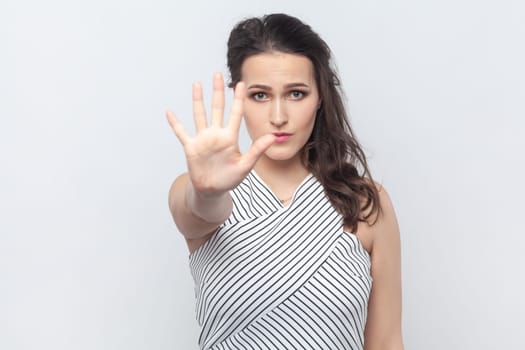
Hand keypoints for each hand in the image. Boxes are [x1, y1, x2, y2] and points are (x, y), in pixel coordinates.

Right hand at [166, 73, 274, 197]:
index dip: (238, 99)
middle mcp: (216, 135)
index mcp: (230, 138)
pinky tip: (169, 112)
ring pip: (200, 115)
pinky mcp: (191, 147)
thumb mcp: (246, 165)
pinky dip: (175, 123)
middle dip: (218, 92)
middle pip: (217, 108)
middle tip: (218, 74)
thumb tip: (273, 137)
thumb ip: (257, 150)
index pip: (236, 114)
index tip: (241, 84)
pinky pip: (181, 132)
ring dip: (198, 100)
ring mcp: (203, 139)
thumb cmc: (230, 179)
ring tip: (197, 84)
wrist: (213, 190)